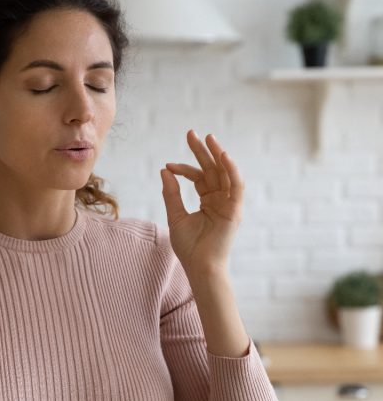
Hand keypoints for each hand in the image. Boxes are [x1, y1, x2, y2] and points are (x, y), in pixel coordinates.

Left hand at [160, 130, 243, 275]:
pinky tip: (222, 155)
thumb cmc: (189, 247)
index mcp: (208, 201)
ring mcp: (229, 204)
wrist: (199, 267)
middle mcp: (220, 200)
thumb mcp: (175, 215)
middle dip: (202, 151)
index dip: (183, 169)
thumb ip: (171, 193)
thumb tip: (164, 171)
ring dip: (218, 154)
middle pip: (212, 170)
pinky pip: (236, 185)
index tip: (168, 165)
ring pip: (225, 173)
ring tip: (208, 138)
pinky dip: (231, 170)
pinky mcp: (235, 210)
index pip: (198, 177)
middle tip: (191, 133)